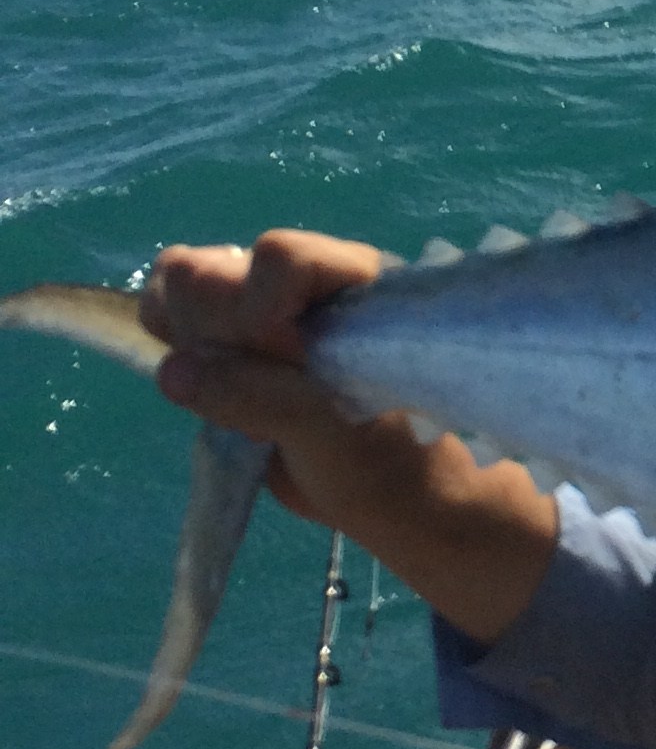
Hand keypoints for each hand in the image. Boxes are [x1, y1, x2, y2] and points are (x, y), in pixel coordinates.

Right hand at [141, 231, 558, 643]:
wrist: (393, 491)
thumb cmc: (384, 456)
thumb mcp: (329, 431)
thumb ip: (258, 396)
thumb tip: (173, 371)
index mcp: (349, 280)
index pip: (279, 257)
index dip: (261, 311)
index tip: (286, 365)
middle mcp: (299, 280)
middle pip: (208, 269)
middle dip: (213, 333)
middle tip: (258, 390)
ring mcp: (256, 304)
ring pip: (179, 285)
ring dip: (190, 342)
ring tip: (235, 394)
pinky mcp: (225, 337)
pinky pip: (170, 320)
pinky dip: (177, 352)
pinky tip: (208, 391)